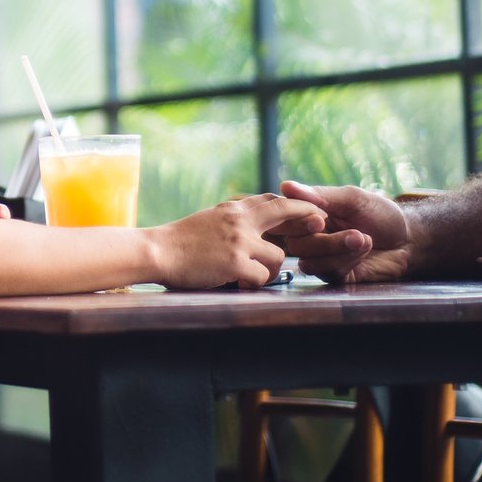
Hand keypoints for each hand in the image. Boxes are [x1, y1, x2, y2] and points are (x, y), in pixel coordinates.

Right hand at [149, 194, 335, 289]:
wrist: (158, 251)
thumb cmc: (180, 240)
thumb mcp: (210, 219)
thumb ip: (234, 219)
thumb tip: (254, 220)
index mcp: (233, 209)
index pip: (273, 199)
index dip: (297, 203)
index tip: (315, 209)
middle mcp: (240, 220)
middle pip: (285, 212)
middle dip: (308, 218)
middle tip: (322, 226)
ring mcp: (239, 241)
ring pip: (278, 256)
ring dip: (271, 269)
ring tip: (251, 274)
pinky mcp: (235, 263)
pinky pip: (262, 276)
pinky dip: (255, 282)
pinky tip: (240, 282)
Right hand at [278, 180, 406, 283]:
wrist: (408, 239)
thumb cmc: (380, 214)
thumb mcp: (352, 199)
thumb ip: (320, 195)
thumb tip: (286, 186)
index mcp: (310, 216)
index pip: (287, 221)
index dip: (298, 222)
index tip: (320, 219)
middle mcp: (312, 238)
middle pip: (296, 245)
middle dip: (326, 241)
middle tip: (355, 232)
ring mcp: (323, 259)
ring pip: (310, 263)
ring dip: (338, 251)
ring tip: (364, 240)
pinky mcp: (336, 276)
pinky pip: (328, 273)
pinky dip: (347, 261)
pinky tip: (363, 252)